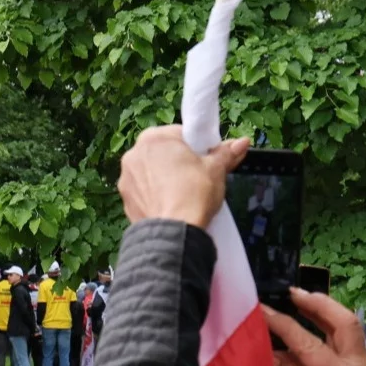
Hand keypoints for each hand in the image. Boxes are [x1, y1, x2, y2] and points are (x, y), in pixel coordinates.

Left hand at [117, 125, 249, 227]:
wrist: (174, 232)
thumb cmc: (193, 195)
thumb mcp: (216, 170)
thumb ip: (226, 153)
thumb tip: (240, 143)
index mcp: (155, 138)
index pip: (179, 133)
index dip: (195, 146)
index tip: (204, 158)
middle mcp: (134, 153)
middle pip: (162, 151)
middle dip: (178, 161)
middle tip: (196, 176)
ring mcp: (126, 176)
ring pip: (150, 171)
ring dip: (164, 177)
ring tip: (183, 192)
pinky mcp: (125, 197)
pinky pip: (142, 190)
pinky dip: (154, 194)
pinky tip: (169, 203)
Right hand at [267, 290, 365, 365]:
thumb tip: (274, 345)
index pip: (309, 343)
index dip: (284, 324)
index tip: (263, 310)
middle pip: (344, 321)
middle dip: (317, 302)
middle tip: (290, 292)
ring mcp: (364, 364)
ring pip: (348, 325)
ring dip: (324, 308)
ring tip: (298, 298)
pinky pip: (346, 336)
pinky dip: (327, 323)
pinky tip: (309, 318)